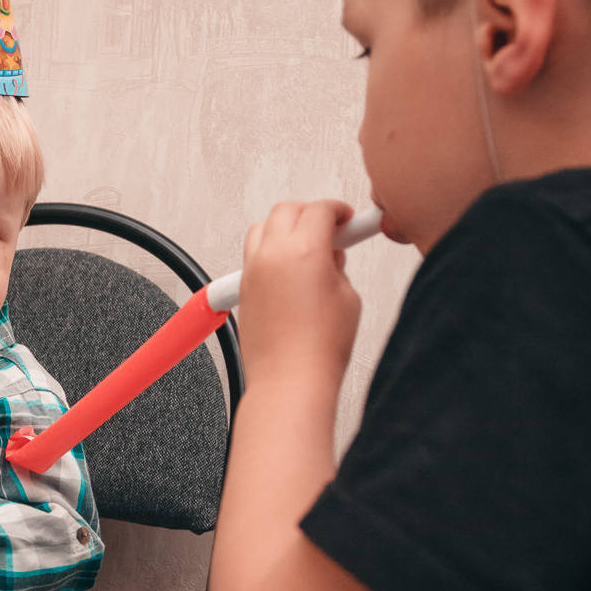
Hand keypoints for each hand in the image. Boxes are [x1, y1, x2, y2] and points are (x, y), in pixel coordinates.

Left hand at [239, 200, 361, 397]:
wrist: (290, 381)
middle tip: (330, 229)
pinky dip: (269, 251)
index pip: (320, 210)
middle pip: (287, 210)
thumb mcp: (348, 297)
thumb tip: (330, 256)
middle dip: (310, 213)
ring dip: (284, 228)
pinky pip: (252, 254)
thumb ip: (337, 266)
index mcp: (304, 250)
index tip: (347, 219)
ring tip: (306, 248)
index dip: (339, 211)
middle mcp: (272, 255)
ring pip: (263, 227)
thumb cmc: (319, 349)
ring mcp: (252, 270)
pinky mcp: (242, 288)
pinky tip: (288, 270)